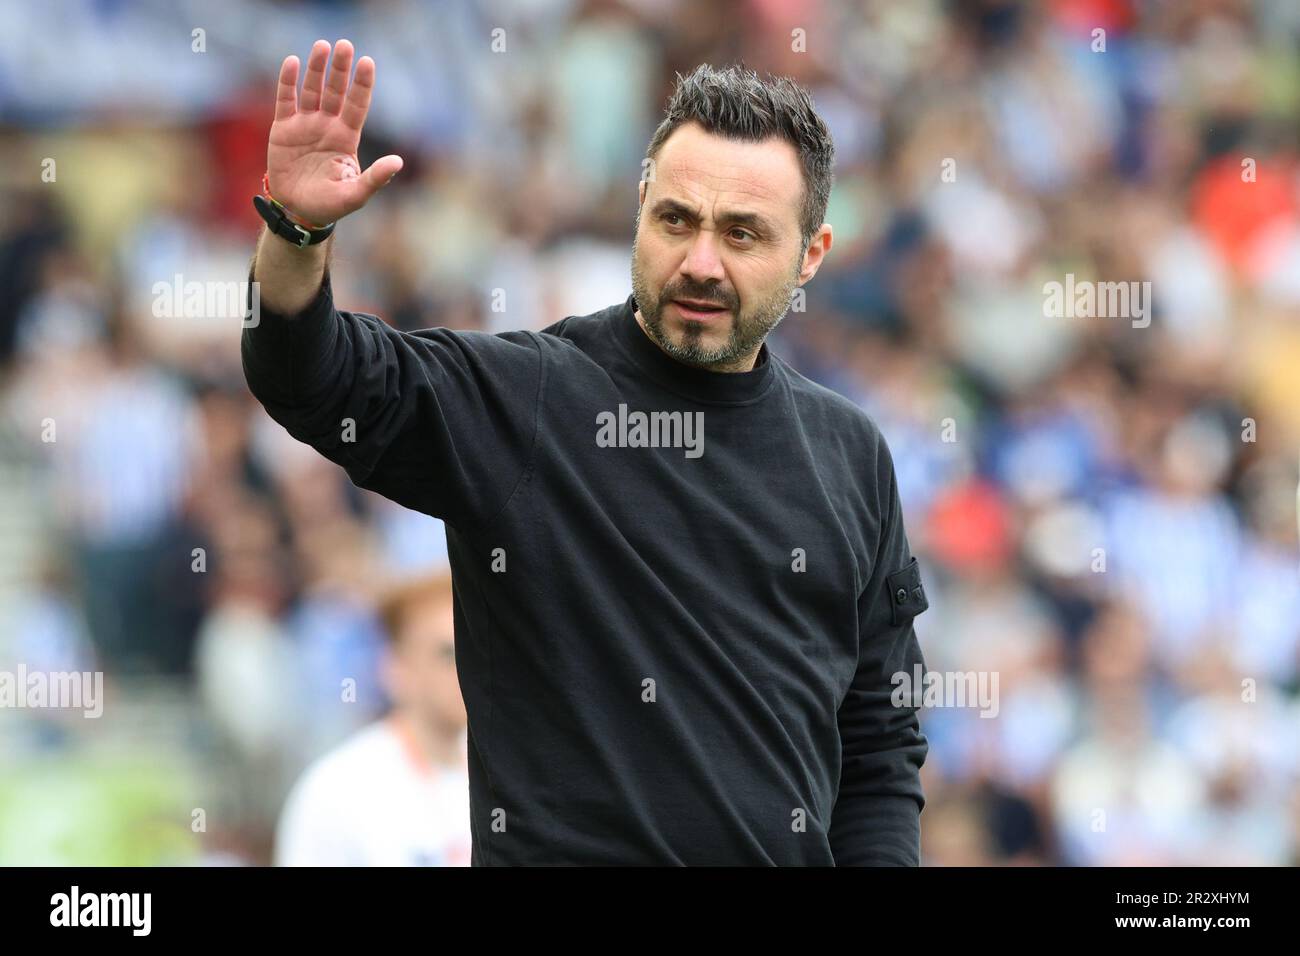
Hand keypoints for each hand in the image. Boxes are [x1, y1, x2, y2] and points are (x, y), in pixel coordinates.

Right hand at [265, 39, 402, 225]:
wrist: (298, 212)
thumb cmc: (331, 204)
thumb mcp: (356, 194)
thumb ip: (376, 178)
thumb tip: (398, 162)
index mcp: (347, 138)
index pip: (357, 105)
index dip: (362, 84)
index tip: (367, 62)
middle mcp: (328, 126)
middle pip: (336, 91)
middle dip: (340, 69)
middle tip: (344, 45)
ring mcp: (305, 124)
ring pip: (312, 90)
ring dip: (317, 69)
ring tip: (323, 46)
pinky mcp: (283, 128)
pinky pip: (286, 100)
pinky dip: (287, 82)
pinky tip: (291, 62)